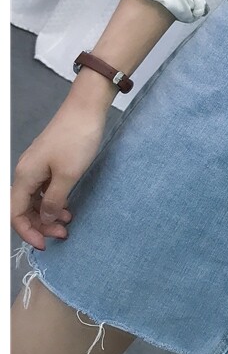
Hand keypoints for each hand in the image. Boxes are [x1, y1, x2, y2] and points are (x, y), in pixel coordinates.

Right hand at [10, 101, 107, 249]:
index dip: (27, 232)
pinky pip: (45, 187)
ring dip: (48, 213)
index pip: (15, 213)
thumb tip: (43, 218)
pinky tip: (68, 206)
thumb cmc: (77, 140)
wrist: (87, 108)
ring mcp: (38, 165)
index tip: (45, 245)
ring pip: (36, 198)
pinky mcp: (50, 160)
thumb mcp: (68, 175)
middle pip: (24, 207)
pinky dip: (54, 199)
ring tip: (68, 223)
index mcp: (25, 176)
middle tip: (63, 234)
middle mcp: (26, 171)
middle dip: (40, 224)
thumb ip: (54, 200)